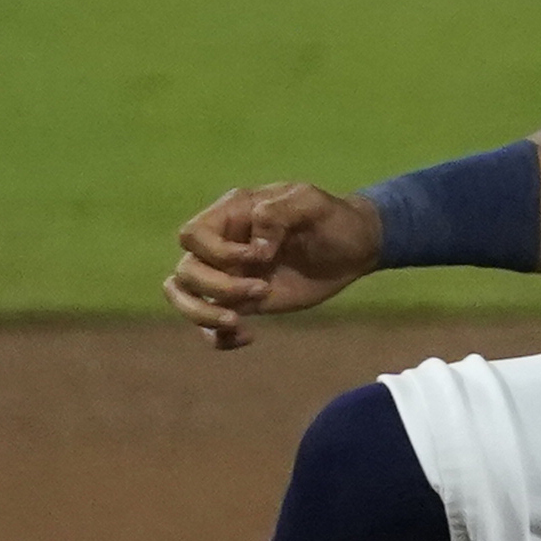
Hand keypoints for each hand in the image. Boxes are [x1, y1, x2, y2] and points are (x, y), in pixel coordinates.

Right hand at [164, 182, 381, 347]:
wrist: (354, 247)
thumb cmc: (331, 218)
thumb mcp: (310, 203)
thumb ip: (279, 213)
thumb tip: (254, 248)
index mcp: (232, 215)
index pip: (192, 235)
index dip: (217, 252)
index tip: (260, 256)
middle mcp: (222, 246)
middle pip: (185, 270)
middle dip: (217, 286)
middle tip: (262, 290)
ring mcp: (230, 275)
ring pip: (185, 297)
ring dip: (205, 313)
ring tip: (238, 322)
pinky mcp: (243, 302)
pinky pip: (210, 324)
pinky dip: (217, 336)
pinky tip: (248, 336)